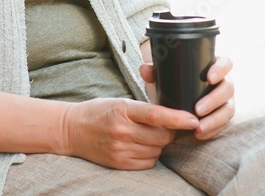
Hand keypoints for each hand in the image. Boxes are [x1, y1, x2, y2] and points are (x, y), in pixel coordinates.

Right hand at [59, 98, 199, 169]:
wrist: (72, 129)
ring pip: (157, 151)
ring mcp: (120, 149)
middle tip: (164, 126)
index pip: (156, 115)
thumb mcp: (120, 102)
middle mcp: (122, 131)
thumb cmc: (99, 111)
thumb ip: (144, 109)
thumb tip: (173, 116)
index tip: (193, 120)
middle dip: (169, 132)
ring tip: (146, 136)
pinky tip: (140, 146)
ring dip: (158, 145)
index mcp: (123, 110)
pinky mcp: (118, 163)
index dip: (178, 118)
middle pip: (162, 136)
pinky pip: (148, 163)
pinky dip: (150, 155)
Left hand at [139, 55, 235, 141]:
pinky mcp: (223, 117)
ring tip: (199, 128)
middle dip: (214, 100)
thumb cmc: (173, 85)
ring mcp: (225, 101)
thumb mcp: (163, 78)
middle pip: (228, 88)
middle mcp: (223, 83)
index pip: (225, 63)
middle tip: (197, 109)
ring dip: (215, 120)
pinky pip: (223, 124)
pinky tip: (200, 134)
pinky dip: (212, 130)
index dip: (221, 69)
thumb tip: (145, 69)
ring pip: (228, 109)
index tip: (209, 78)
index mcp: (212, 67)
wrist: (174, 103)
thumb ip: (154, 72)